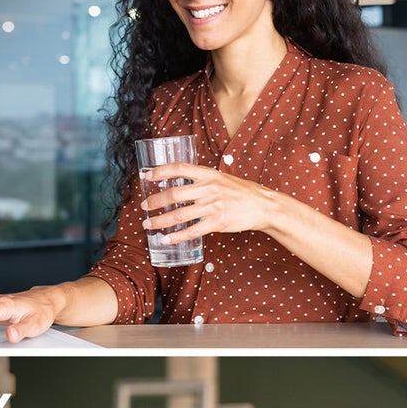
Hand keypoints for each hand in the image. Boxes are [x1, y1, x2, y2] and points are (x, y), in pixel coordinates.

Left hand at [140, 163, 279, 243]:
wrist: (264, 205)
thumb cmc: (242, 192)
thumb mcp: (221, 177)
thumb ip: (202, 180)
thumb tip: (180, 182)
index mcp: (208, 174)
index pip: (179, 168)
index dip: (160, 171)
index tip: (146, 176)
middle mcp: (208, 188)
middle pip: (173, 194)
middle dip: (154, 201)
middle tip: (143, 206)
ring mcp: (212, 206)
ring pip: (179, 215)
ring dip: (160, 221)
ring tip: (149, 225)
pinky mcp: (218, 222)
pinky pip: (192, 231)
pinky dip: (177, 236)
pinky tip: (166, 239)